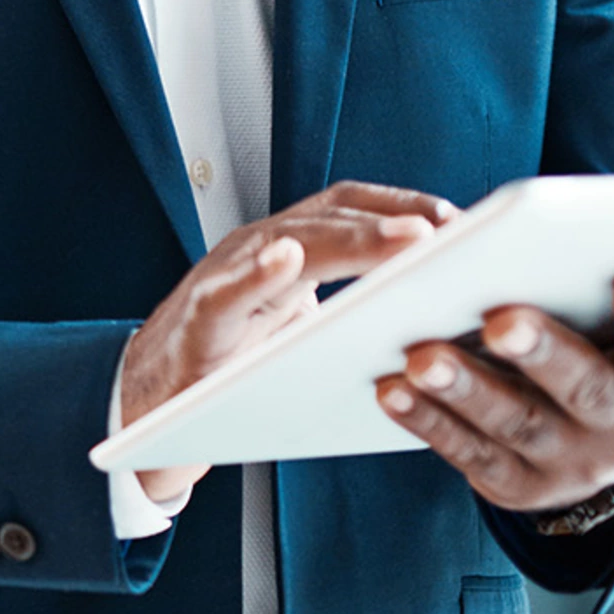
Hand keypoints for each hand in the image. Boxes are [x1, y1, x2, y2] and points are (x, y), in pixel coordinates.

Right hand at [117, 181, 457, 501]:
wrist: (149, 409)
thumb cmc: (234, 371)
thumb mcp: (300, 334)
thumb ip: (351, 315)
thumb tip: (442, 325)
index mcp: (287, 252)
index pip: (349, 207)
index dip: (405, 204)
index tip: (465, 218)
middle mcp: (255, 251)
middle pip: (328, 217)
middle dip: (391, 219)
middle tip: (447, 228)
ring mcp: (223, 280)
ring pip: (286, 244)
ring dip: (349, 240)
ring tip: (404, 239)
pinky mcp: (196, 323)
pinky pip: (224, 294)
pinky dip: (253, 275)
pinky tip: (283, 261)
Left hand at [377, 267, 613, 515]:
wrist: (599, 438)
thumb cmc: (604, 346)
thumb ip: (604, 285)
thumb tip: (549, 230)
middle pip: (585, 390)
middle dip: (542, 353)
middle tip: (501, 320)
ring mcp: (572, 465)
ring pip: (517, 424)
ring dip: (466, 390)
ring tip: (422, 357)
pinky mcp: (517, 485)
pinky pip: (468, 452)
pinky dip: (427, 420)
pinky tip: (390, 388)